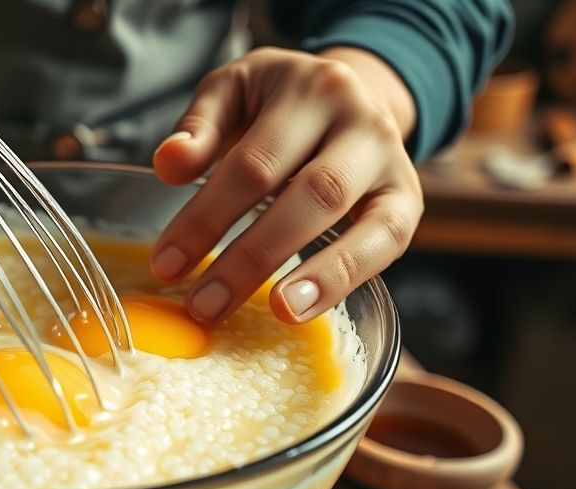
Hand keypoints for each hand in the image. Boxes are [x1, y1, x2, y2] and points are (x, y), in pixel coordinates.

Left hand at [151, 46, 422, 324]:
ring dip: (318, 275)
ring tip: (276, 311)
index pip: (255, 161)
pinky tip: (302, 308)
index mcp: (311, 90)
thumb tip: (169, 164)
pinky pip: (388, 244)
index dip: (208, 217)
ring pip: (362, 223)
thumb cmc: (276, 103)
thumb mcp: (233, 91)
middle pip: (311, 194)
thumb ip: (199, 125)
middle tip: (204, 303)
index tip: (167, 265)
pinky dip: (346, 279)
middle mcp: (362, 121)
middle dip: (253, 256)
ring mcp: (392, 161)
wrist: (346, 93)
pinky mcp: (407, 200)